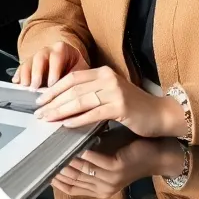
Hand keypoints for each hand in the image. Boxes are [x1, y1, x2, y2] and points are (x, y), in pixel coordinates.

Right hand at [13, 41, 89, 89]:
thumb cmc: (76, 67)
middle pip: (39, 58)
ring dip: (25, 75)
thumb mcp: (81, 70)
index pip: (56, 57)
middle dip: (36, 74)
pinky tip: (16, 82)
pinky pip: (21, 67)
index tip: (52, 84)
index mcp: (61, 49)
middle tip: (35, 87)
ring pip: (28, 62)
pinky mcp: (29, 64)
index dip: (54, 71)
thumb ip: (75, 77)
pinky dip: (18, 75)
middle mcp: (47, 50)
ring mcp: (36, 56)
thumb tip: (70, 90)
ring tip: (25, 86)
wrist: (71, 63)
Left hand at [34, 66, 188, 137]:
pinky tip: (66, 126)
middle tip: (39, 113)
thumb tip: (62, 102)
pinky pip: (93, 113)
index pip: (72, 77)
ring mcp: (115, 91)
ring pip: (80, 100)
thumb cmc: (133, 107)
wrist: (160, 115)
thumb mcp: (110, 94)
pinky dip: (78, 120)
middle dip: (53, 101)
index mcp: (103, 72)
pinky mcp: (121, 107)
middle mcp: (108, 78)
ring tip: (48, 120)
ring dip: (61, 111)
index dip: (53, 88)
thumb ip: (90, 93)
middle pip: (72, 89)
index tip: (39, 100)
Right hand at [52, 139, 187, 198]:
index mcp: (97, 189)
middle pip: (72, 181)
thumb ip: (84, 155)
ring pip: (82, 172)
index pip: (69, 189)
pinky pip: (96, 162)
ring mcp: (109, 180)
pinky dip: (85, 154)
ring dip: (67, 160)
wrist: (156, 153)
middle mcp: (101, 189)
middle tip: (42, 154)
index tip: (40, 167)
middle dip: (56, 169)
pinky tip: (76, 144)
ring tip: (55, 147)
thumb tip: (61, 142)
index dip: (55, 180)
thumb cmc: (127, 151)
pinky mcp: (117, 168)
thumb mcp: (102, 156)